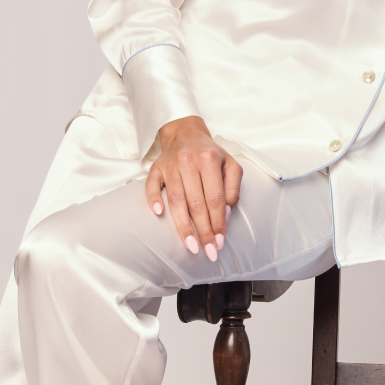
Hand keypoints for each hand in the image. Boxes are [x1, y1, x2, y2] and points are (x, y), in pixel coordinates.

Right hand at [145, 115, 242, 261]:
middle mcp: (189, 162)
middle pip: (196, 203)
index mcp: (210, 160)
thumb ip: (232, 188)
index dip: (218, 222)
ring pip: (176, 200)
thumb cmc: (210, 154)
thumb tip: (225, 214)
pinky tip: (158, 215)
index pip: (215, 198)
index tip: (220, 242)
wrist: (185, 133)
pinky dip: (154, 199)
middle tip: (208, 251)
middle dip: (203, 231)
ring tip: (191, 246)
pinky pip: (151, 185)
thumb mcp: (230, 164)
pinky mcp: (155, 168)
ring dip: (183, 226)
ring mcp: (170, 165)